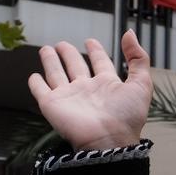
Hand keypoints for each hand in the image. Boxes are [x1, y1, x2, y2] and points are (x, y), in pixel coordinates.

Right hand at [27, 32, 151, 150]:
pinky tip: (34, 76)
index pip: (100, 62)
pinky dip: (36, 84)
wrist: (108, 141)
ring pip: (56, 74)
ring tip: (46, 49)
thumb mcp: (142, 84)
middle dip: (69, 54)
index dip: (96, 51)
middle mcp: (87, 89)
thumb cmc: (127, 117)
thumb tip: (130, 33)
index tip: (91, 41)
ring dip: (51, 62)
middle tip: (62, 44)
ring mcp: (69, 97)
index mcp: (108, 85)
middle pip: (76, 66)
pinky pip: (41, 91)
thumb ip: (138, 58)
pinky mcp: (52, 105)